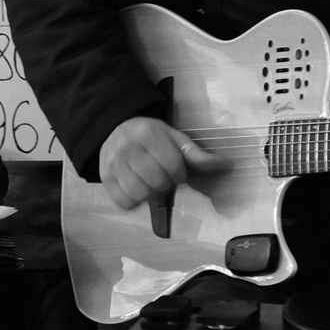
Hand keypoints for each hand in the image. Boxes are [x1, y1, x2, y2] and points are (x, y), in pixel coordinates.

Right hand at [98, 116, 218, 213]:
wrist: (114, 128)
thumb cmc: (149, 135)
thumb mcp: (173, 137)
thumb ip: (195, 154)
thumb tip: (225, 164)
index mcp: (148, 134)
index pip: (173, 166)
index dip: (180, 175)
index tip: (177, 172)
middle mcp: (127, 147)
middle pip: (157, 181)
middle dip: (165, 184)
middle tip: (163, 178)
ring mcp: (112, 163)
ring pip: (139, 193)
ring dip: (150, 194)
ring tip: (151, 184)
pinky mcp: (104, 178)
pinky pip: (123, 201)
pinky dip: (133, 201)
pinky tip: (137, 190)